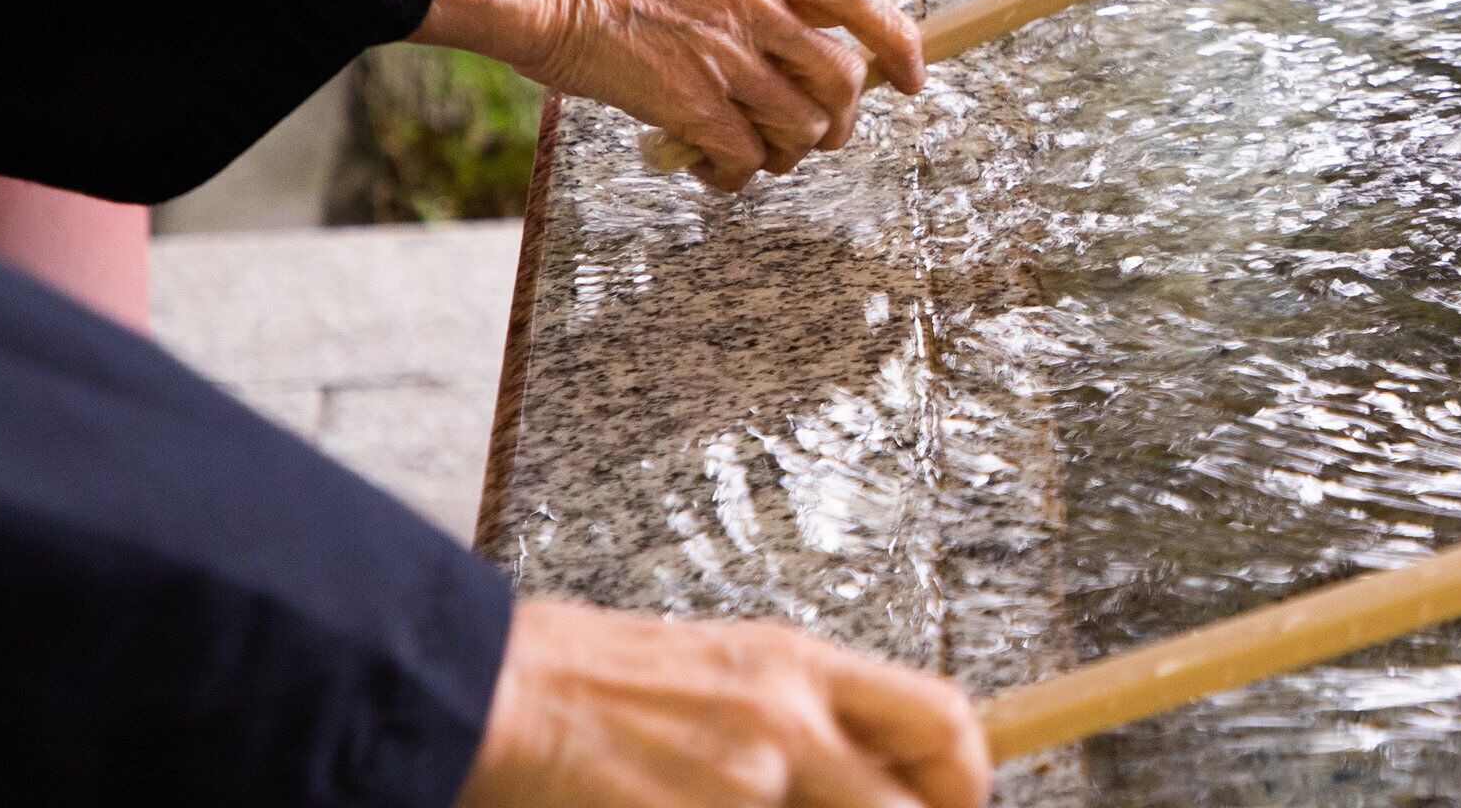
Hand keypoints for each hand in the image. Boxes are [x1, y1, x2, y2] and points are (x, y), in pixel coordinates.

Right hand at [414, 0, 926, 189]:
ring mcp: (724, 56)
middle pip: (843, 81)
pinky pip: (746, 160)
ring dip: (783, 155)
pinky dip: (735, 176)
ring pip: (802, 129)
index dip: (897, 39)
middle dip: (837, 124)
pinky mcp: (691, 103)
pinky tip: (707, 166)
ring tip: (742, 151)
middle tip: (807, 139)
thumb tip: (805, 59)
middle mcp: (752, 7)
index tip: (912, 78)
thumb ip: (756, 3)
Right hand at [458, 599, 990, 807]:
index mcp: (799, 666)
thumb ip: (799, 717)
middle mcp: (786, 719)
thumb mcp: (722, 669)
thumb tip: (867, 774)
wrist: (495, 691)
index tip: (950, 806)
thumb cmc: (590, 680)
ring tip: (736, 804)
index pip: (944, 717)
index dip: (965, 781)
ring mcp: (741, 782)